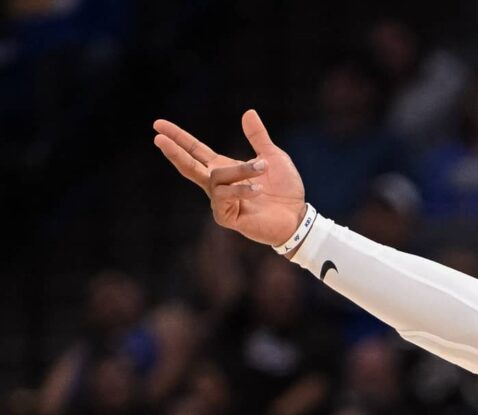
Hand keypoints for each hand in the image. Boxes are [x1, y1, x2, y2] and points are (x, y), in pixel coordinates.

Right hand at [153, 110, 306, 246]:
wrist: (297, 216)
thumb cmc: (284, 189)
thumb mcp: (272, 157)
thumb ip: (258, 137)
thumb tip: (248, 112)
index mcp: (224, 169)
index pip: (195, 151)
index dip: (178, 138)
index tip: (158, 125)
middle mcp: (218, 185)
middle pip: (188, 166)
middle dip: (174, 152)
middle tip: (158, 138)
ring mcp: (221, 202)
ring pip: (216, 178)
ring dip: (240, 171)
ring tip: (262, 168)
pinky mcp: (227, 217)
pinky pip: (225, 198)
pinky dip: (242, 190)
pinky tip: (258, 190)